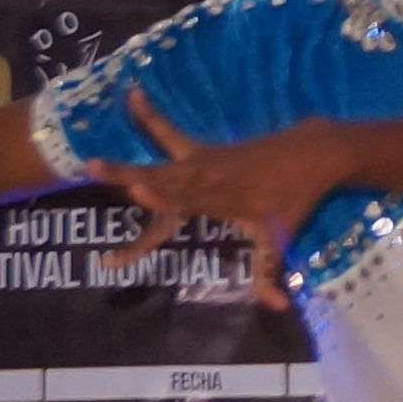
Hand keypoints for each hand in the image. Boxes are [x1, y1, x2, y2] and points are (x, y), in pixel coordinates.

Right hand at [98, 98, 348, 308]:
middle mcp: (205, 176)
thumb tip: (277, 307)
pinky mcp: (203, 148)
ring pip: (159, 155)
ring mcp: (202, 159)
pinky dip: (150, 117)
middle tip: (89, 167)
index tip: (135, 188)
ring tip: (94, 146)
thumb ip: (269, 271)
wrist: (313, 153)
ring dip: (126, 157)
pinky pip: (170, 133)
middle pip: (161, 176)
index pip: (183, 202)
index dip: (160, 196)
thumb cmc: (294, 198)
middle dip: (126, 173)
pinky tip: (132, 94)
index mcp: (220, 198)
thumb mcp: (281, 237)